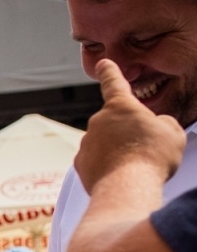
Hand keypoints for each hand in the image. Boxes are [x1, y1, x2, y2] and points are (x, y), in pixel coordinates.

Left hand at [75, 60, 186, 193]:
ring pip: (105, 143)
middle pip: (114, 123)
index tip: (104, 63)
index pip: (114, 83)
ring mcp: (86, 142)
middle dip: (127, 133)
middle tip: (144, 148)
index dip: (110, 72)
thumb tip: (153, 126)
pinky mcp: (80, 163)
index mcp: (120, 107)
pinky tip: (119, 175)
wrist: (127, 188)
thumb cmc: (151, 158)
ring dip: (117, 151)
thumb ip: (161, 122)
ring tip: (134, 165)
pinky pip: (96, 161)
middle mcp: (98, 121)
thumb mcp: (171, 133)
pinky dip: (107, 166)